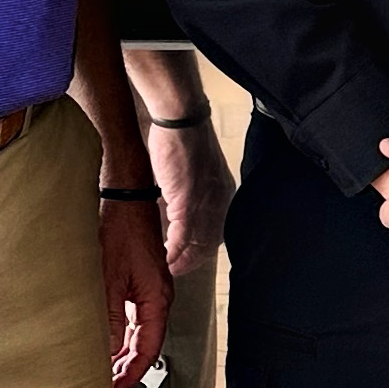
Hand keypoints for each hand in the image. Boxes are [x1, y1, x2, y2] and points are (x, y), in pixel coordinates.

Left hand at [99, 199, 172, 387]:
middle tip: (107, 384)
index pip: (148, 348)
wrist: (125, 196)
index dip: (132, 372)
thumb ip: (109, 318)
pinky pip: (136, 316)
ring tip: (106, 368)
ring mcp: (151, 288)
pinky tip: (109, 339)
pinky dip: (123, 333)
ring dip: (124, 351)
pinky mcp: (141, 280)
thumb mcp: (109, 279)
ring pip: (141, 331)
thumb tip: (107, 350)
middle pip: (147, 343)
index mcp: (157, 298)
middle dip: (128, 367)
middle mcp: (158, 296)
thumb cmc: (122, 227)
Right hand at [146, 119, 232, 273]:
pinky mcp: (187, 200)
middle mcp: (219, 199)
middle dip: (193, 258)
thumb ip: (188, 190)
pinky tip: (165, 256)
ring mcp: (205, 202)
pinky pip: (183, 234)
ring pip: (197, 241)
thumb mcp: (191, 170)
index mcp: (222, 191)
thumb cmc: (182, 138)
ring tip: (168, 266)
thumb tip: (174, 207)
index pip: (216, 228)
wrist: (180, 119)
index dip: (202, 246)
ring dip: (182, 257)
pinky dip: (174, 249)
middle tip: (176, 268)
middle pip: (210, 240)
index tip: (187, 257)